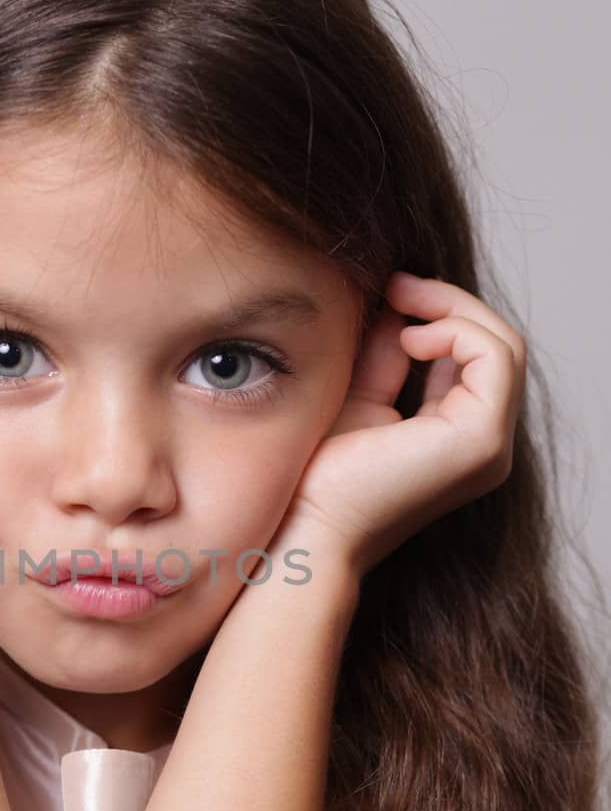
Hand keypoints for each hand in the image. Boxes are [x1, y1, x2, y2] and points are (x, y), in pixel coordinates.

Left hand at [268, 273, 526, 577]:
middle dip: (450, 303)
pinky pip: (495, 356)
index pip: (474, 356)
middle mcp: (485, 444)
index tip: (392, 289)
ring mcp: (490, 445)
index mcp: (459, 435)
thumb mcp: (358, 392)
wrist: (306, 526)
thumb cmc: (320, 474)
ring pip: (503, 345)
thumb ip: (386, 351)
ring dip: (453, 310)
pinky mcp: (481, 440)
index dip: (440, 312)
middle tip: (398, 284)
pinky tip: (412, 337)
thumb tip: (396, 301)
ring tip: (401, 305)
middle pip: (496, 345)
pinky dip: (457, 331)